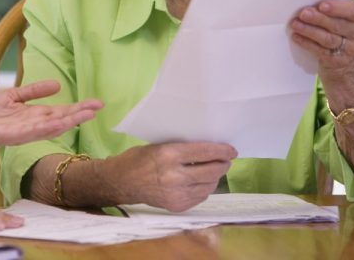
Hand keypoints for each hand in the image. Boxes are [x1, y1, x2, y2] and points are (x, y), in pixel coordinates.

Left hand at [0, 80, 102, 155]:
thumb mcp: (13, 95)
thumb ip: (33, 91)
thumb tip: (58, 84)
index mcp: (34, 115)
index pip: (60, 112)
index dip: (78, 107)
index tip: (96, 103)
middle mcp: (33, 126)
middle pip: (61, 119)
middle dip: (80, 113)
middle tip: (99, 107)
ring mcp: (24, 132)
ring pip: (51, 127)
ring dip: (69, 121)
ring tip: (87, 114)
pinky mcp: (12, 136)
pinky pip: (32, 131)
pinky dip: (47, 128)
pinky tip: (60, 123)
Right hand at [105, 142, 236, 211]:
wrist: (121, 182)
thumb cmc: (139, 158)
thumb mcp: (159, 146)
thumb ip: (182, 149)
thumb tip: (208, 150)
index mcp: (169, 155)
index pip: (204, 152)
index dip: (222, 150)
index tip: (232, 150)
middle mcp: (175, 176)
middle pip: (211, 170)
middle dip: (223, 164)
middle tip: (226, 160)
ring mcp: (176, 193)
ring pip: (209, 185)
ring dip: (215, 177)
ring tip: (215, 170)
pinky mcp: (177, 206)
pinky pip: (200, 196)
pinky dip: (205, 188)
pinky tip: (202, 181)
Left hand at [290, 0, 353, 109]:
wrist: (343, 60)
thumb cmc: (338, 28)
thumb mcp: (340, 16)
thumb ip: (330, 8)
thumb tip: (309, 3)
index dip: (338, 8)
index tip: (321, 5)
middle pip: (338, 25)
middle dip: (319, 19)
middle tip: (303, 13)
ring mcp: (350, 49)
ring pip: (328, 39)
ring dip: (310, 31)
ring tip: (295, 24)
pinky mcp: (338, 60)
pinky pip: (320, 51)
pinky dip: (307, 43)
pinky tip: (296, 36)